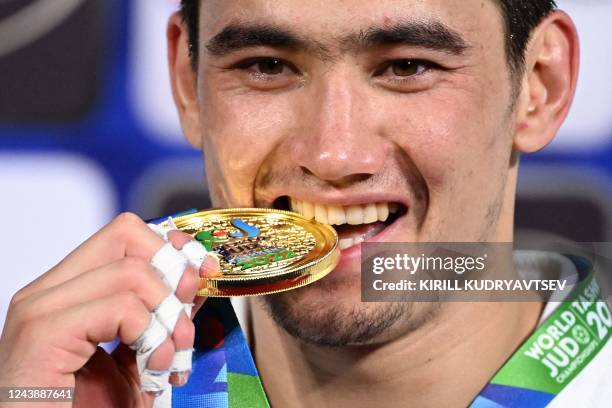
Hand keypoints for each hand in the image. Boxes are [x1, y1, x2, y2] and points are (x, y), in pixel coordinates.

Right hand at [0, 213, 218, 406]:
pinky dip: (152, 339)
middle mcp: (48, 291)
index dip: (172, 248)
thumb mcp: (141, 354)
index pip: (125, 233)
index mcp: (66, 291)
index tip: (204, 273)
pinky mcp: (43, 334)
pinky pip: (121, 308)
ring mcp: (40, 309)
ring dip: (168, 320)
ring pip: (132, 272)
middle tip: (184, 325)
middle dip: (172, 276)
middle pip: (128, 234)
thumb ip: (163, 312)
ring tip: (168, 362)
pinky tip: (153, 371)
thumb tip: (194, 276)